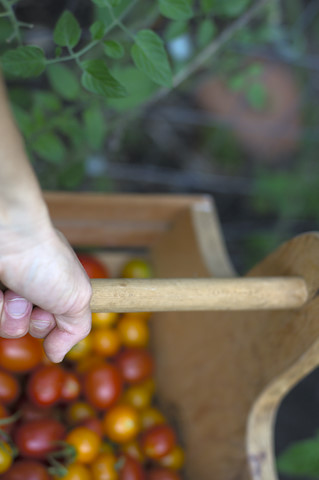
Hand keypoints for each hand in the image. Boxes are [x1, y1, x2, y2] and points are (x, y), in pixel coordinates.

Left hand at [0, 210, 91, 362]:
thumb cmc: (47, 260)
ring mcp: (4, 293)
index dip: (50, 325)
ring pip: (5, 328)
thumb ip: (75, 330)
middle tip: (34, 295)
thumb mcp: (78, 298)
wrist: (9, 234)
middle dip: (31, 320)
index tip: (54, 307)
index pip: (49, 327)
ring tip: (13, 289)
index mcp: (51, 291)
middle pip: (24, 330)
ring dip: (10, 314)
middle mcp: (26, 292)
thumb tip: (56, 355)